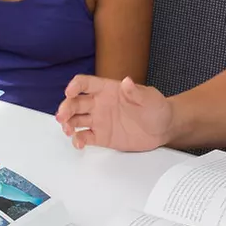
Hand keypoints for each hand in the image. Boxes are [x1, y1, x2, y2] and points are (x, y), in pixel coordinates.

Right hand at [55, 75, 172, 151]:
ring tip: (68, 130)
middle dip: (65, 108)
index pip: (86, 84)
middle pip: (75, 103)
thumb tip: (127, 82)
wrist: (164, 128)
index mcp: (108, 90)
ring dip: (68, 123)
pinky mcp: (102, 136)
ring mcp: (99, 120)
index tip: (70, 92)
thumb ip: (136, 92)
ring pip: (75, 119)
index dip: (75, 86)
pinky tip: (78, 143)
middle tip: (62, 116)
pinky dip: (78, 140)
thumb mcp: (150, 98)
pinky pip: (85, 137)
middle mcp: (100, 104)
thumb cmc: (157, 108)